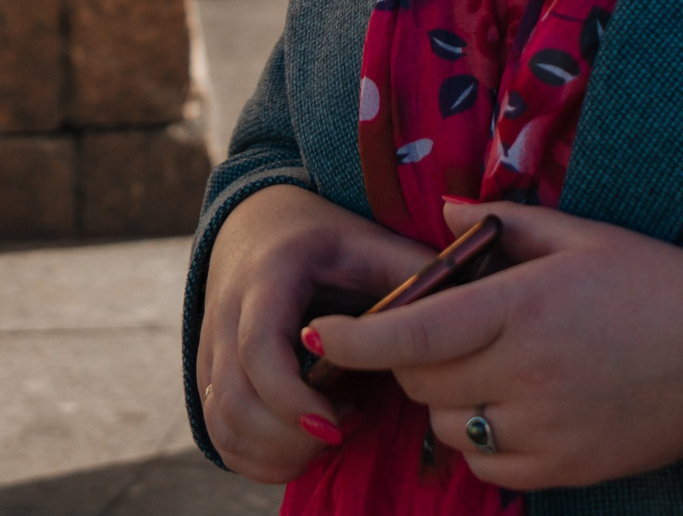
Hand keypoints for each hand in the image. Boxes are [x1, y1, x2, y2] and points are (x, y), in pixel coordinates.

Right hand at [196, 184, 433, 483]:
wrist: (262, 225)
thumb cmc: (328, 238)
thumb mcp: (371, 242)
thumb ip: (414, 274)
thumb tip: (474, 307)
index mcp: (268, 277)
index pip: (259, 349)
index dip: (293, 398)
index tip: (336, 424)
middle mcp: (225, 314)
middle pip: (235, 400)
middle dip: (288, 437)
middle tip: (342, 434)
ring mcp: (209, 347)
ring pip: (222, 425)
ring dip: (274, 452)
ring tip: (329, 437)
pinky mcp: (208, 375)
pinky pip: (219, 434)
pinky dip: (256, 457)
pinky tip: (303, 447)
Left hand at [304, 200, 682, 492]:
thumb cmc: (653, 282)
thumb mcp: (583, 236)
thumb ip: (506, 224)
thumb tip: (447, 211)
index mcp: (525, 305)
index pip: (414, 329)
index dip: (355, 338)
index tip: (319, 335)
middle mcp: (525, 372)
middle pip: (420, 381)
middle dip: (411, 358)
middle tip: (439, 335)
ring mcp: (542, 427)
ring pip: (446, 427)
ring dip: (447, 401)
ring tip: (488, 370)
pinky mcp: (560, 468)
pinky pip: (484, 465)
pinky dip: (480, 442)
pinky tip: (512, 409)